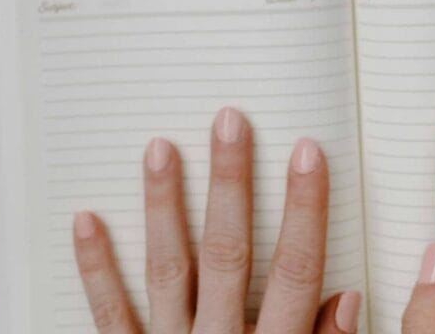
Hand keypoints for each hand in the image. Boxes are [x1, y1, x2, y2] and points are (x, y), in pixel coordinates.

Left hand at [73, 106, 361, 332]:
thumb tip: (349, 294)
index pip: (297, 272)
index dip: (304, 210)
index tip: (307, 151)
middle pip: (230, 255)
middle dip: (231, 185)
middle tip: (229, 120)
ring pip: (169, 270)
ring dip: (163, 206)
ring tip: (160, 146)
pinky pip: (108, 315)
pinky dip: (96, 267)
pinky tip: (85, 217)